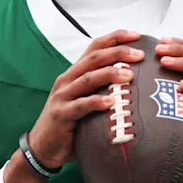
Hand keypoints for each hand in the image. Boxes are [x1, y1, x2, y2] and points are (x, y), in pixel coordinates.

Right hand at [29, 30, 144, 168]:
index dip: (115, 38)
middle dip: (118, 52)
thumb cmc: (72, 122)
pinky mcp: (61, 114)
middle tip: (139, 55)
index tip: (136, 35)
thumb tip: (136, 80)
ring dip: (109, 74)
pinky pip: (80, 106)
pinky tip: (111, 102)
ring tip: (129, 75)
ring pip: (88, 78)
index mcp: (76, 72)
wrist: (43, 147)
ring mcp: (63, 96)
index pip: (95, 47)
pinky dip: (96, 102)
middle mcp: (68, 79)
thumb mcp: (87, 99)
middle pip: (94, 58)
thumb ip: (104, 87)